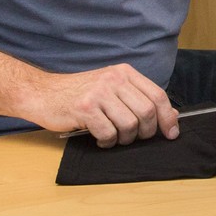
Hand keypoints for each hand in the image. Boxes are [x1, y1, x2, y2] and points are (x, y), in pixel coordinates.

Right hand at [25, 64, 177, 147]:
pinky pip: (108, 133)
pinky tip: (99, 139)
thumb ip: (139, 99)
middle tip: (135, 138)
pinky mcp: (85, 108)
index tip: (171, 132)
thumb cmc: (80, 95)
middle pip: (147, 112)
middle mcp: (114, 79)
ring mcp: (99, 93)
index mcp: (124, 73)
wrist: (43, 93)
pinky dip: (107, 142)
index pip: (158, 95)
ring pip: (130, 125)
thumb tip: (172, 115)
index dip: (168, 116)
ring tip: (113, 137)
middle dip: (146, 132)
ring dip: (124, 139)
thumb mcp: (112, 90)